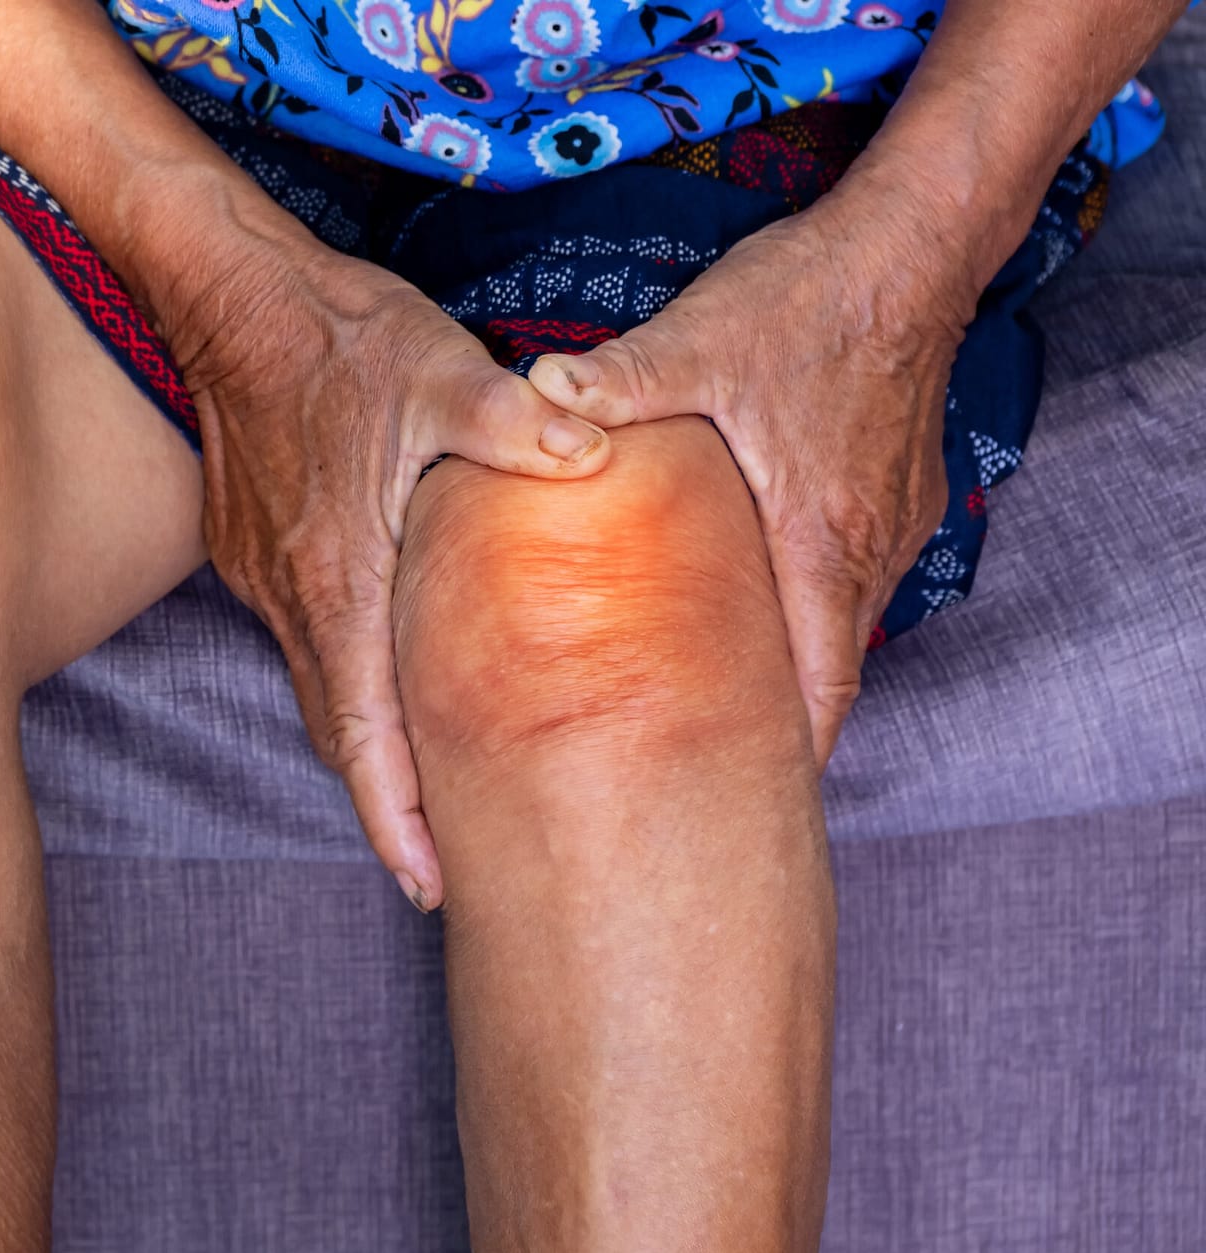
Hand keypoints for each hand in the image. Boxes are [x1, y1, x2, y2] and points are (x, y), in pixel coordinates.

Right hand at [177, 233, 612, 909]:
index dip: (394, 821)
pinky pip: (302, 643)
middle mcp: (294, 598)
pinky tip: (384, 672)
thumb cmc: (332, 338)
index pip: (364, 737)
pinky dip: (345, 684)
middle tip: (437, 864)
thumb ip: (513, 422)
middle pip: (337, 737)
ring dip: (365, 747)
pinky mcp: (254, 551)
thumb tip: (593, 453)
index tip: (427, 885)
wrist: (225, 296)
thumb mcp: (434, 369)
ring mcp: (264, 578)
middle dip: (385, 808)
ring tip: (421, 789)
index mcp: (339, 580)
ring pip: (318, 693)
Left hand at [526, 195, 975, 769]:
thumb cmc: (812, 298)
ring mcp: (891, 521)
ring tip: (716, 706)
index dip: (782, 755)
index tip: (739, 809)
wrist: (913, 244)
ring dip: (789, 665)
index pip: (817, 684)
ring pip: (838, 624)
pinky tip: (748, 603)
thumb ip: (618, 384)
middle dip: (774, 727)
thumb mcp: (702, 339)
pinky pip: (848, 576)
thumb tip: (539, 402)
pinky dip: (804, 608)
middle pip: (829, 671)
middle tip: (706, 774)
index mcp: (822, 536)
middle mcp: (869, 546)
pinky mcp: (894, 491)